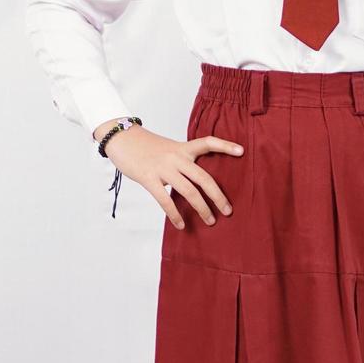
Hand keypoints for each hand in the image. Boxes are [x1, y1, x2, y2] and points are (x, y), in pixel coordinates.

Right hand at [103, 125, 242, 229]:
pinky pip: (165, 200)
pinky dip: (175, 214)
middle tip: (228, 210)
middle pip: (203, 177)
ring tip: (210, 221)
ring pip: (188, 191)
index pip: (207, 143)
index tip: (242, 151)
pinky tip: (181, 224)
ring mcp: (163, 168)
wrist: (121, 139)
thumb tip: (196, 181)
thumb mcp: (168, 148)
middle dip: (218, 195)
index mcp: (182, 148)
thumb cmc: (146, 146)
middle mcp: (176, 157)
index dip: (225, 146)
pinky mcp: (149, 178)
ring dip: (201, 208)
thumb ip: (182, 161)